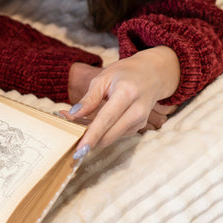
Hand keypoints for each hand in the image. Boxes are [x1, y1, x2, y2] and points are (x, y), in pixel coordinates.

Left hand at [64, 47, 179, 157]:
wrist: (153, 74)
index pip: (106, 119)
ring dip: (93, 135)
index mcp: (127, 93)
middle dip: (88, 138)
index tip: (80, 149)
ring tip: (78, 123)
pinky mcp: (139, 126)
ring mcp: (140, 120)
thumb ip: (89, 98)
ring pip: (111, 137)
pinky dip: (102, 132)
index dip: (92, 135)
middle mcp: (137, 110)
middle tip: (69, 133)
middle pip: (110, 134)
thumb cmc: (125, 73)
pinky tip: (92, 123)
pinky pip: (116, 134)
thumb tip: (73, 115)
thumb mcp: (103, 78)